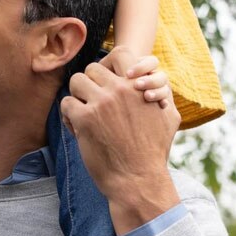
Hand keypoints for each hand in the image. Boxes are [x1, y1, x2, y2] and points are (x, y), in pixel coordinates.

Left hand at [60, 47, 180, 234]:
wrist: (138, 181)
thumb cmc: (154, 153)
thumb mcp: (169, 119)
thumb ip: (163, 97)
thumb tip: (158, 87)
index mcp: (138, 87)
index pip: (120, 54)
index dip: (109, 64)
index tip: (107, 81)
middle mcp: (120, 91)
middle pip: (92, 69)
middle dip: (91, 84)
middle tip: (93, 102)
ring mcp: (101, 104)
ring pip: (76, 81)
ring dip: (77, 96)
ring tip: (84, 113)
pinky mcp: (84, 119)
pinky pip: (66, 103)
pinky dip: (68, 115)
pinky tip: (78, 129)